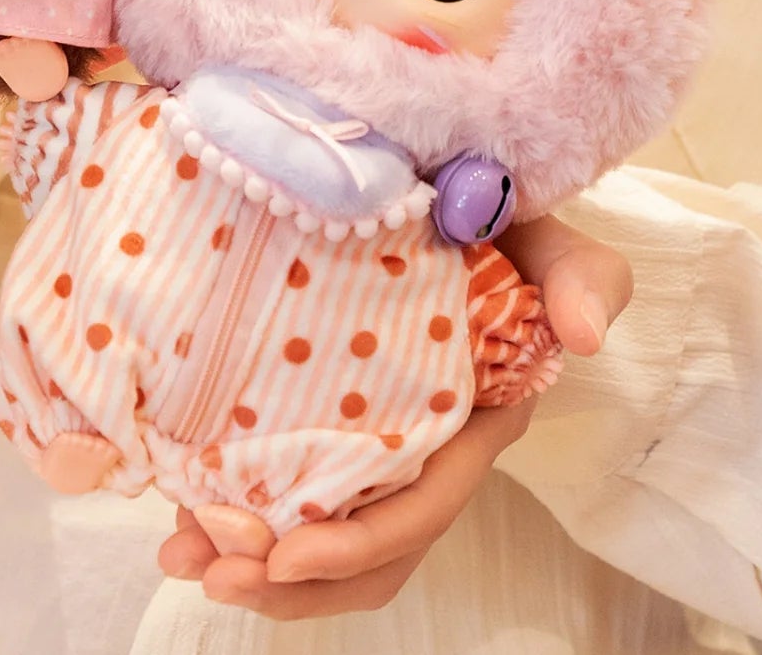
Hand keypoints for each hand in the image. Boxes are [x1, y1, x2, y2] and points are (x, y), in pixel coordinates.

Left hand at [155, 214, 632, 618]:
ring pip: (320, 527)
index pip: (420, 505)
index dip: (356, 543)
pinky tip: (183, 504)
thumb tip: (581, 334)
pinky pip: (286, 475)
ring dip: (252, 558)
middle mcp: (423, 443)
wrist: (455, 184)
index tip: (284, 556)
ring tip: (179, 554)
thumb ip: (582, 276)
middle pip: (363, 544)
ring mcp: (372, 430)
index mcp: (473, 420)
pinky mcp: (326, 407)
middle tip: (207, 570)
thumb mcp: (551, 237)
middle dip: (289, 578)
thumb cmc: (505, 219)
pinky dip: (237, 501)